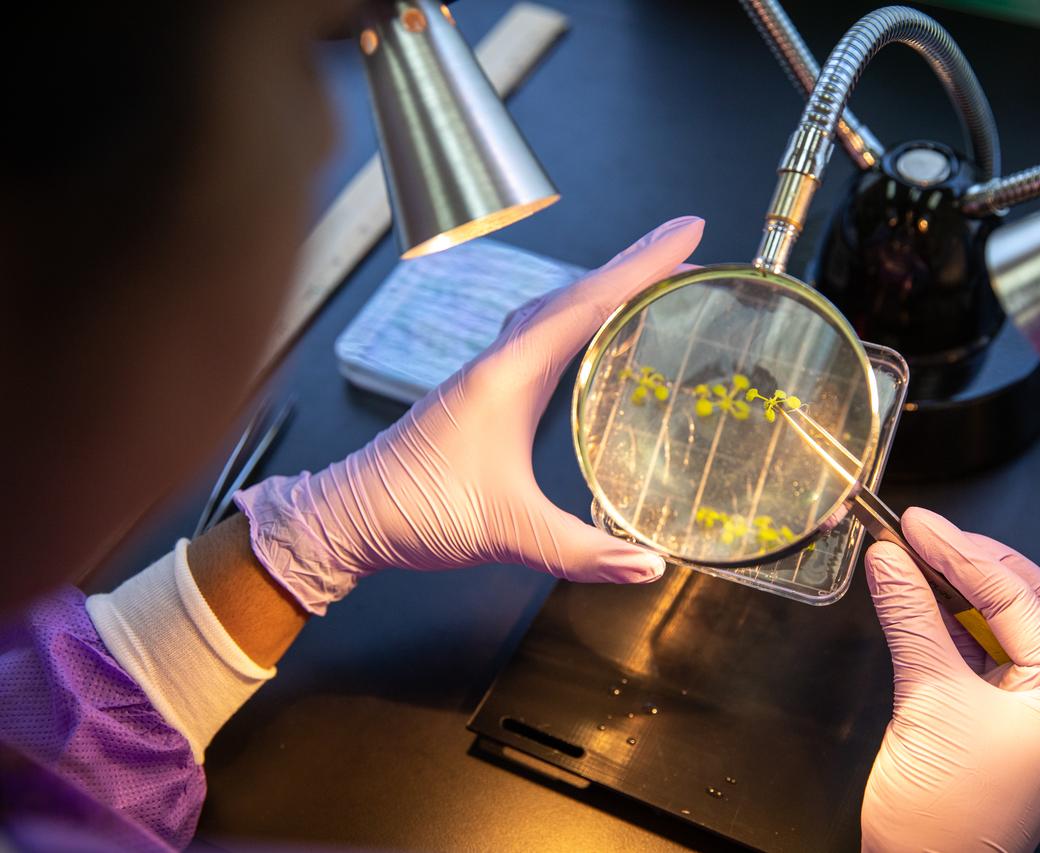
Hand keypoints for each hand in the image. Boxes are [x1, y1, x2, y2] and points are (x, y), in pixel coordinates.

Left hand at [236, 216, 703, 613]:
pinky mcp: (484, 392)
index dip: (642, 265)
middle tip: (686, 242)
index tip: (688, 231)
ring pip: (555, 310)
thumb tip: (650, 568)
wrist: (348, 517)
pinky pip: (541, 335)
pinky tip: (592, 336)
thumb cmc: (416, 512)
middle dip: (634, 264)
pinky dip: (577, 319)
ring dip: (604, 287)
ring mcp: (490, 374)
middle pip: (576, 293)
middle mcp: (500, 361)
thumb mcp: (507, 533)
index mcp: (509, 375)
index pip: (587, 304)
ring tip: (651, 278)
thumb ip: (582, 552)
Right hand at [860, 508, 1039, 851]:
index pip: (1017, 598)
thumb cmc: (945, 811)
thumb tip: (890, 557)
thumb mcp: (928, 699)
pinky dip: (942, 622)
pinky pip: (973, 653)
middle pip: (1021, 602)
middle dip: (969, 562)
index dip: (962, 552)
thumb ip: (911, 618)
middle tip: (917, 530)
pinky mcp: (989, 718)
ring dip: (953, 588)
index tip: (916, 523)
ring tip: (909, 554)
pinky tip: (913, 596)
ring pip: (997, 625)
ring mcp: (1025, 708)